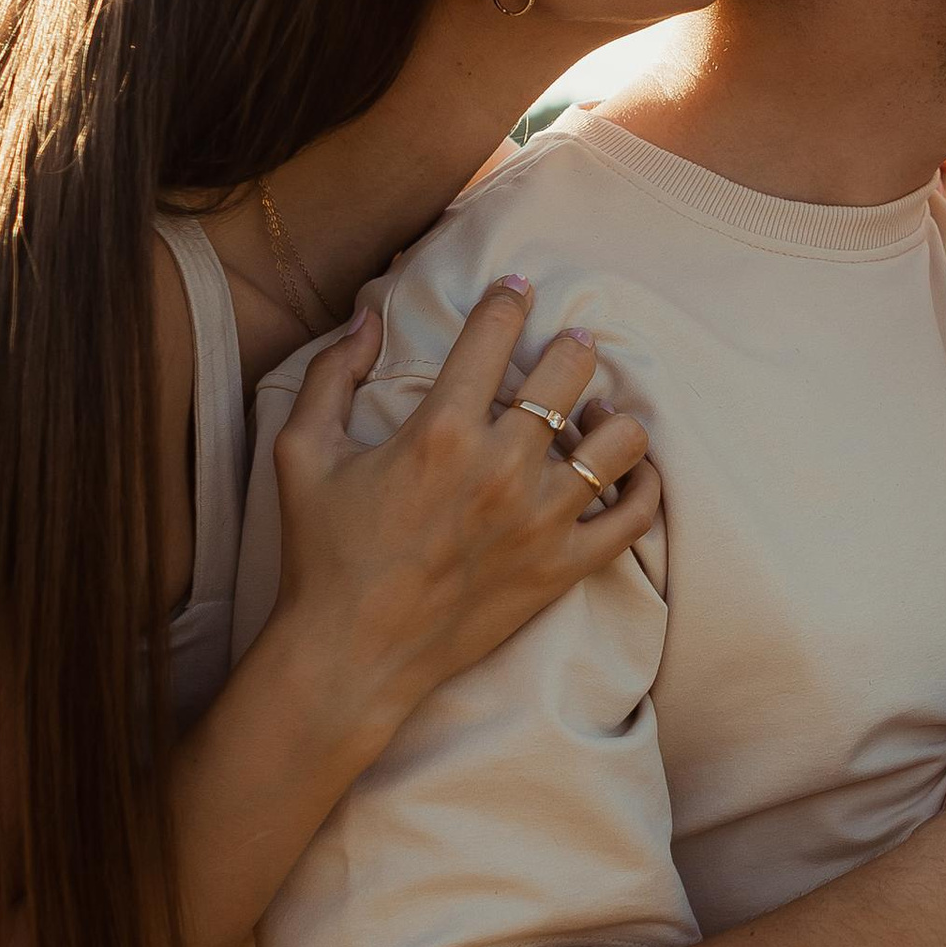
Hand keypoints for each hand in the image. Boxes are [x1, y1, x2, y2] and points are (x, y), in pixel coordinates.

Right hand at [265, 284, 658, 752]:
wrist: (351, 656)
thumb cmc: (322, 554)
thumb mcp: (302, 453)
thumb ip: (330, 375)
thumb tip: (364, 317)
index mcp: (440, 431)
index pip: (495, 334)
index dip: (510, 300)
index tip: (517, 290)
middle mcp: (501, 468)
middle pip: (572, 371)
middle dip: (572, 347)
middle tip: (568, 349)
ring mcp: (540, 520)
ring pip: (620, 439)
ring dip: (609, 416)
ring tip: (588, 420)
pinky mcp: (563, 568)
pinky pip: (636, 515)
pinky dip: (644, 485)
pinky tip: (626, 471)